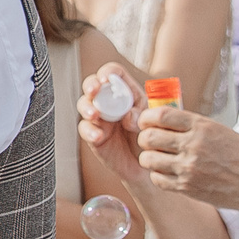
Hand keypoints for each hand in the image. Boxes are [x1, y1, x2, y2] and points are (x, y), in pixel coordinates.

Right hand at [76, 62, 153, 193]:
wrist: (148, 165)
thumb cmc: (153, 138)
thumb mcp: (154, 122)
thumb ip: (142, 115)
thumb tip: (127, 116)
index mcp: (127, 92)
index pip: (114, 73)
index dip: (107, 72)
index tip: (106, 79)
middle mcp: (110, 102)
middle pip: (93, 85)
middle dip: (91, 85)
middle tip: (94, 91)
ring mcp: (100, 118)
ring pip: (84, 105)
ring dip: (87, 107)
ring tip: (94, 115)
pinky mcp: (93, 135)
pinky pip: (85, 129)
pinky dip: (89, 131)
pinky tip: (98, 136)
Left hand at [131, 105, 238, 221]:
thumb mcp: (222, 131)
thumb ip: (195, 126)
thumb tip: (167, 120)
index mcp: (203, 127)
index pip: (160, 115)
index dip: (147, 118)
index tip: (146, 122)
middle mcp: (194, 145)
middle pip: (148, 137)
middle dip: (145, 138)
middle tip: (151, 142)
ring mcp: (189, 168)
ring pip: (148, 159)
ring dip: (150, 158)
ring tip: (159, 159)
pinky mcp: (187, 188)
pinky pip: (157, 179)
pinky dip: (158, 176)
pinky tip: (168, 173)